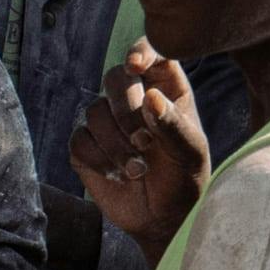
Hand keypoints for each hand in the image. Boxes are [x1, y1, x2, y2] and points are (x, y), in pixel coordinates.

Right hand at [72, 43, 212, 259]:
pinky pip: (80, 139)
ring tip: (138, 170)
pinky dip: (99, 159)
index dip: (140, 52)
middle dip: (125, 109)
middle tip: (144, 141)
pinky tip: (119, 175)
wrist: (164, 217)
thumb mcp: (190, 152)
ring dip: (115, 143)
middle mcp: (134, 97)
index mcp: (166, 88)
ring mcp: (107, 120)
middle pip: (114, 78)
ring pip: (94, 111)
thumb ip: (173, 126)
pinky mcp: (87, 146)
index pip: (151, 53)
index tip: (135, 67)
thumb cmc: (185, 177)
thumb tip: (152, 99)